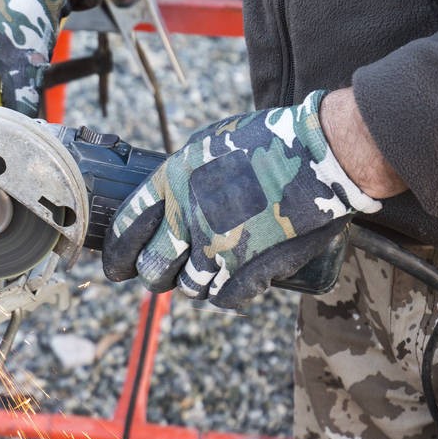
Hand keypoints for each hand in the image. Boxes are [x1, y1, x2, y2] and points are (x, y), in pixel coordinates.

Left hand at [102, 91, 382, 307]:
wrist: (322, 152)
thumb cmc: (269, 140)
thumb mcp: (209, 143)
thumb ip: (182, 174)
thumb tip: (166, 200)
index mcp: (171, 182)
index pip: (127, 228)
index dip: (118, 254)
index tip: (115, 268)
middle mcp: (187, 217)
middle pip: (153, 267)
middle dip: (155, 276)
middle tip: (162, 276)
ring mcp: (218, 245)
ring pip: (188, 286)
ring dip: (194, 285)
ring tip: (206, 275)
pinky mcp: (250, 267)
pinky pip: (224, 298)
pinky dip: (225, 296)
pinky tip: (231, 286)